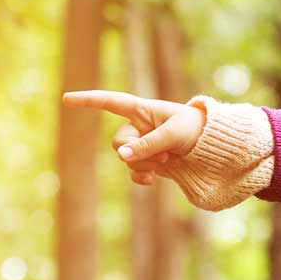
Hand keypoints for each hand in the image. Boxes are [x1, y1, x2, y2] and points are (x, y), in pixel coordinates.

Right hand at [61, 90, 206, 183]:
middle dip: (136, 153)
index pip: (110, 102)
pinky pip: (134, 172)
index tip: (66, 99)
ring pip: (127, 160)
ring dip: (145, 164)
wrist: (214, 148)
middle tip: (165, 156)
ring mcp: (143, 145)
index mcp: (142, 110)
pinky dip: (141, 177)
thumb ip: (148, 144)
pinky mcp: (149, 162)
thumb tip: (122, 157)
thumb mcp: (174, 134)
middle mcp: (138, 127)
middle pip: (118, 143)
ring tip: (170, 161)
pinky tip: (153, 181)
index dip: (88, 100)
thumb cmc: (197, 130)